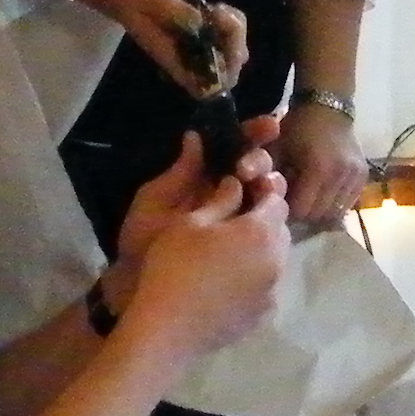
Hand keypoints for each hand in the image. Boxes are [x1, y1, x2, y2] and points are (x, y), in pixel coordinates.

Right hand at [81, 0, 245, 95]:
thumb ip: (176, 13)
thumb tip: (201, 23)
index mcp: (175, 61)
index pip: (207, 87)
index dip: (224, 72)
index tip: (221, 42)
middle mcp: (189, 58)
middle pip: (229, 68)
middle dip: (234, 42)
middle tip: (219, 14)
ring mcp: (197, 45)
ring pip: (233, 49)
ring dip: (234, 28)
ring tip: (216, 9)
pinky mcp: (201, 30)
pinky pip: (228, 34)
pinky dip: (230, 19)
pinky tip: (214, 6)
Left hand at [114, 114, 282, 276]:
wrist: (139, 289)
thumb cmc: (142, 243)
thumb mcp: (155, 202)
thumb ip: (179, 172)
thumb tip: (195, 135)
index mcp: (202, 177)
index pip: (233, 146)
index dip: (253, 133)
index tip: (269, 126)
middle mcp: (225, 192)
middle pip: (256, 165)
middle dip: (260, 158)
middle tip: (247, 169)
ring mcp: (238, 218)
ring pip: (267, 191)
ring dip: (272, 182)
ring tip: (263, 186)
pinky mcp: (247, 245)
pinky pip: (268, 224)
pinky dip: (275, 214)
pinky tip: (273, 210)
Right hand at [125, 160, 288, 360]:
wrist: (167, 329)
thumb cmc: (174, 266)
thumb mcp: (191, 222)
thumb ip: (221, 199)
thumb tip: (237, 185)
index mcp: (262, 232)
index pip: (277, 201)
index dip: (261, 193)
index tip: (241, 192)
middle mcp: (277, 261)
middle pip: (281, 232)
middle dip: (263, 222)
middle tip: (232, 223)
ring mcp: (272, 293)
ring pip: (275, 261)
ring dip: (260, 252)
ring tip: (228, 255)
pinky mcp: (262, 317)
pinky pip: (266, 288)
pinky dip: (254, 281)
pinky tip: (227, 285)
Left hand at [273, 96, 365, 234]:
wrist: (327, 108)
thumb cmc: (296, 128)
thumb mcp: (276, 150)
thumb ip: (270, 178)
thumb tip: (268, 205)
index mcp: (317, 168)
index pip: (301, 210)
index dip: (287, 210)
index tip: (280, 203)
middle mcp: (340, 175)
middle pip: (318, 215)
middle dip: (303, 214)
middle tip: (293, 202)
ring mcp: (355, 177)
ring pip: (334, 213)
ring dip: (319, 211)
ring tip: (308, 199)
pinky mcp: (363, 177)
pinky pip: (347, 205)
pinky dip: (333, 205)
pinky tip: (322, 195)